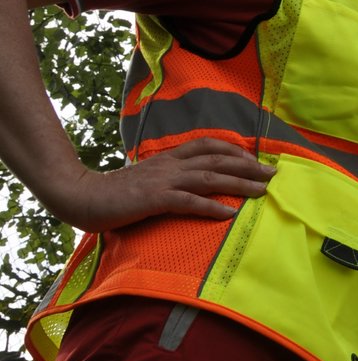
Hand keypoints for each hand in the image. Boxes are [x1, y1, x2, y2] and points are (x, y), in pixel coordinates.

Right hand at [45, 138, 276, 231]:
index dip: (234, 150)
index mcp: (168, 158)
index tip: (255, 158)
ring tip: (262, 191)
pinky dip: (211, 207)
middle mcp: (170, 165)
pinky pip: (188, 202)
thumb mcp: (148, 178)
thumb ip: (169, 177)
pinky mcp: (154, 199)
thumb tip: (191, 182)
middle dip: (248, 166)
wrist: (81, 196)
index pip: (207, 145)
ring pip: (209, 178)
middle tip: (273, 174)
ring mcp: (163, 181)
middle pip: (217, 160)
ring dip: (239, 184)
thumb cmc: (115, 193)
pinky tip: (229, 214)